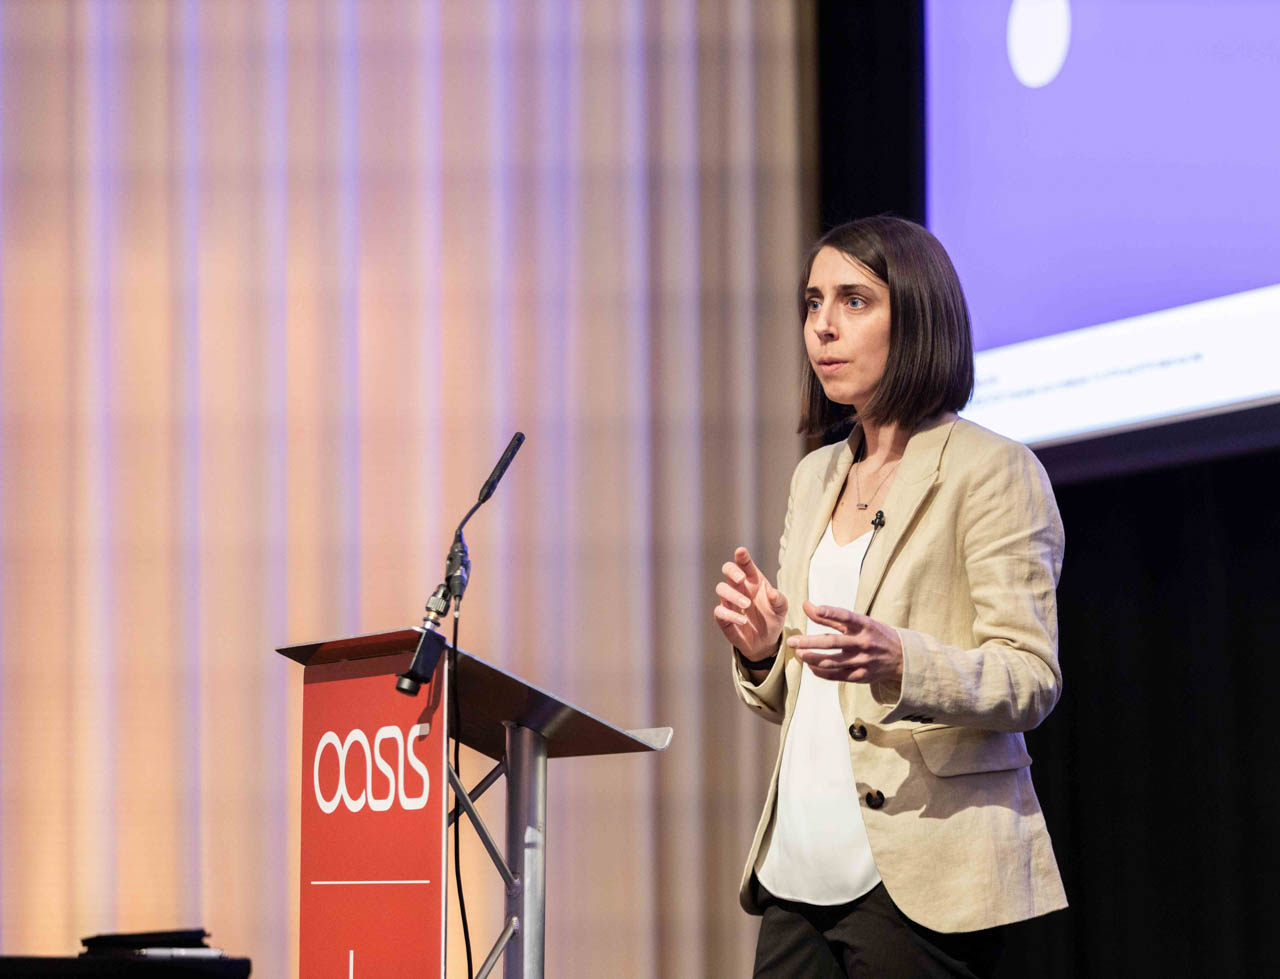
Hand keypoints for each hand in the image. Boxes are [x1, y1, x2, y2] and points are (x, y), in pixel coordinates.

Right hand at [713, 547, 787, 661]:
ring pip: (721, 589)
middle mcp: (739, 588)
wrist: (766, 641)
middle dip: (732, 571)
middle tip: (741, 579)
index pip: (744, 564)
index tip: (741, 552)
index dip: (742, 557)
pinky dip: (730, 615)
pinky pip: (720, 612)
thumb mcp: (781, 608)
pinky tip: (743, 620)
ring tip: (747, 604)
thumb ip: (779, 599)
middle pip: (728, 570)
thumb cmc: (772, 617)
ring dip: (733, 595)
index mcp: (753, 580)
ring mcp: (730, 602)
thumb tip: (771, 593)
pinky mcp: (724, 618)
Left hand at [787, 600, 902, 683]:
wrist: (901, 657)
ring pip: (833, 661)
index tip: (813, 608)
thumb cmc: (874, 635)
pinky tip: (811, 666)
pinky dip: (822, 671)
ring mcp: (863, 661)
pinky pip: (837, 675)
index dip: (830, 613)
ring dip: (813, 658)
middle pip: (833, 642)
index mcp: (865, 625)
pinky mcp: (862, 675)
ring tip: (799, 654)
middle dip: (810, 642)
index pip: (846, 617)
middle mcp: (864, 643)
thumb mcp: (858, 622)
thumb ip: (831, 616)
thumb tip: (806, 605)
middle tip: (792, 641)